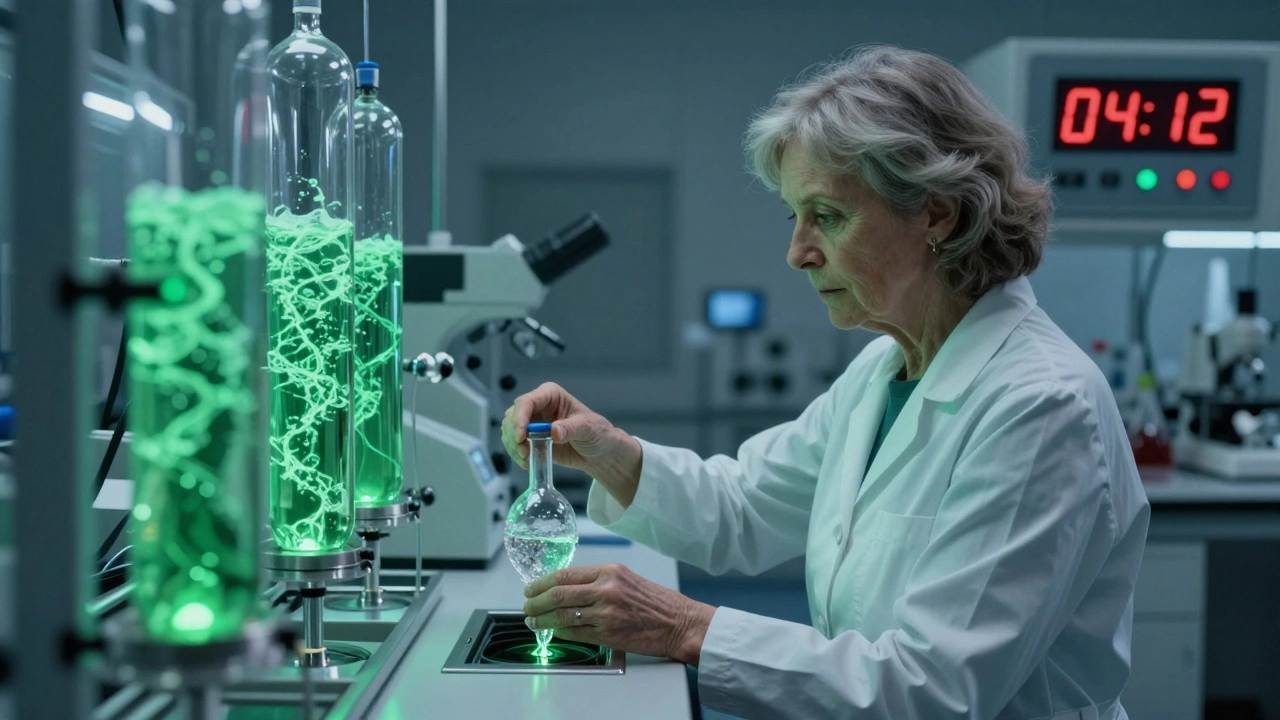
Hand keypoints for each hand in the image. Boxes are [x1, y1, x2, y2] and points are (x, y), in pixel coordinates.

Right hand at [500, 382, 624, 471]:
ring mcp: (532, 422)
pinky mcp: (530, 438)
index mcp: (550, 395)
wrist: (598, 452)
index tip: (520, 436)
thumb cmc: (597, 433)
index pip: (526, 402)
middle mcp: (538, 406)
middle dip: (514, 435)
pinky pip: (514, 444)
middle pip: (512, 416)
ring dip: (513, 446)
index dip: (519, 418)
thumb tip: (554, 431)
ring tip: (526, 459)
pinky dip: (516, 454)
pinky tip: (528, 462)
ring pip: (509, 430)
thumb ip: (571, 428)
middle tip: (524, 452)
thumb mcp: (588, 429)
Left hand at [522, 563, 715, 665]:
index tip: (531, 588)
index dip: (542, 583)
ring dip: (542, 619)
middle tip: (526, 607)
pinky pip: (575, 632)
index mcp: (610, 571)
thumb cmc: (658, 603)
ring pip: (562, 614)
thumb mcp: (627, 579)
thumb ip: (599, 582)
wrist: (680, 623)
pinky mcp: (609, 633)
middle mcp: (606, 588)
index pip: (565, 574)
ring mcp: (606, 611)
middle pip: (558, 593)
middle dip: (535, 602)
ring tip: (534, 622)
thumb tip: (567, 588)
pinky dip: (560, 632)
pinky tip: (553, 632)